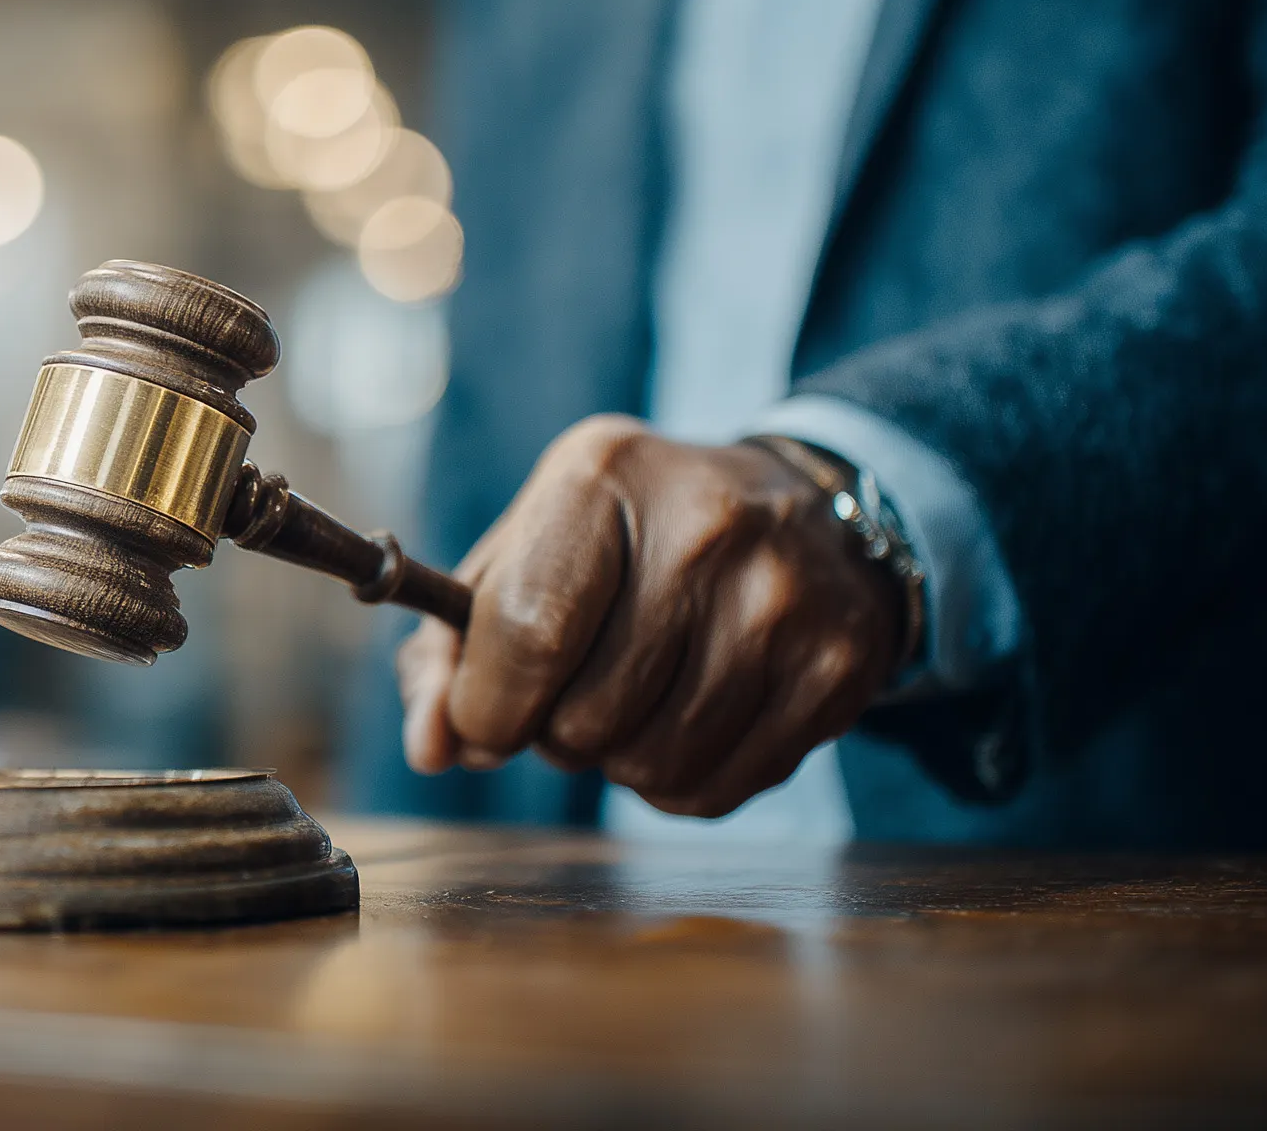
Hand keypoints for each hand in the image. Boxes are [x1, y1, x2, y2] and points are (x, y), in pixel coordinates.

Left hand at [396, 416, 907, 816]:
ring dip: (618, 759)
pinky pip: (715, 790)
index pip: (526, 634)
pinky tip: (689, 720)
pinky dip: (679, 782)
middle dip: (555, 732)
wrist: (804, 509)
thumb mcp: (530, 551)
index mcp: (603, 477)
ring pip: (650, 764)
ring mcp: (782, 600)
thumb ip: (451, 648)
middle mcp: (705, 529)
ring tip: (635, 699)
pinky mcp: (835, 668)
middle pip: (585, 717)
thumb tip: (430, 748)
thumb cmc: (632, 539)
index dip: (487, 707)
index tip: (484, 719)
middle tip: (578, 689)